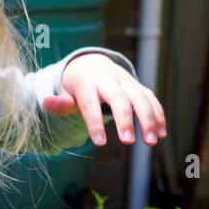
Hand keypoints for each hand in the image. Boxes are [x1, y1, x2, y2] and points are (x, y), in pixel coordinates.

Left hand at [42, 54, 166, 146]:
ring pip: (141, 97)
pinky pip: (151, 99)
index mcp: (87, 83)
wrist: (91, 64)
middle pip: (119, 98)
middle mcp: (109, 80)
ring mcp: (126, 82)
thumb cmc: (77, 87)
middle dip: (125, 120)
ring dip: (148, 119)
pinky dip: (158, 115)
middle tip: (128, 142)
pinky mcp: (138, 86)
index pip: (90, 104)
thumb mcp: (66, 93)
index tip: (100, 143)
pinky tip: (162, 134)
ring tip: (151, 142)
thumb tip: (46, 102)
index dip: (94, 123)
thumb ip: (60, 103)